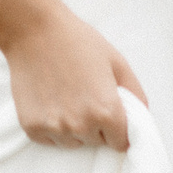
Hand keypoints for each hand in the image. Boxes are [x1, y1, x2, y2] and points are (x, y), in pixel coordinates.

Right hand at [2, 5, 145, 149]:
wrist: (33, 30)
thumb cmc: (77, 41)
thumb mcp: (116, 61)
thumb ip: (135, 93)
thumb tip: (140, 118)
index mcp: (107, 111)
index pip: (121, 142)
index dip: (117, 127)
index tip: (108, 113)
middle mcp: (82, 125)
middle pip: (96, 142)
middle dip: (95, 126)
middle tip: (84, 95)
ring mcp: (55, 128)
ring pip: (73, 142)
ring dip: (72, 127)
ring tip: (65, 96)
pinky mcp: (32, 127)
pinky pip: (49, 139)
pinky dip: (51, 126)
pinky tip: (49, 100)